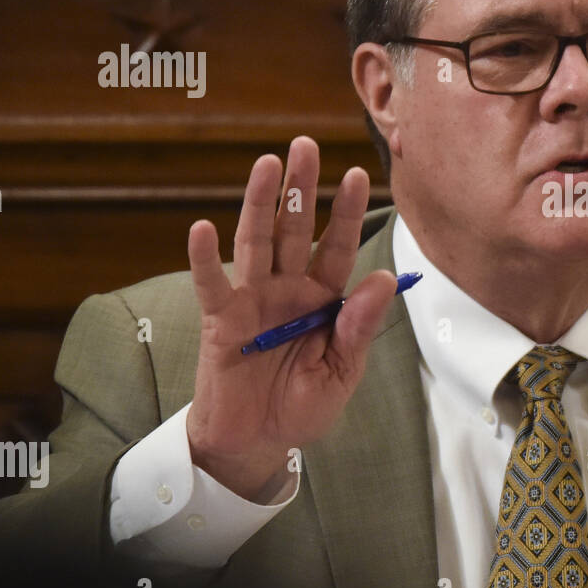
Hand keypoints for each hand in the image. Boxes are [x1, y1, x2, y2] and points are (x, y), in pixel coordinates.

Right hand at [185, 136, 397, 499]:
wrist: (257, 442)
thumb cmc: (303, 406)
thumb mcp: (342, 371)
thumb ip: (359, 326)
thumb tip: (384, 277)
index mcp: (324, 298)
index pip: (338, 246)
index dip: (346, 211)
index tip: (359, 173)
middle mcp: (288, 288)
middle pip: (294, 229)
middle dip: (300, 188)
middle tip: (304, 145)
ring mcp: (252, 300)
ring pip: (256, 243)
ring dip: (259, 204)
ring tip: (266, 164)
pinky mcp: (220, 320)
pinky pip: (212, 285)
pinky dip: (204, 258)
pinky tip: (203, 227)